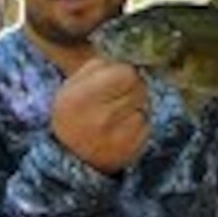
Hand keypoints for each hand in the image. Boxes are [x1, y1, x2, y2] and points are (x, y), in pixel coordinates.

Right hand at [50, 56, 149, 173]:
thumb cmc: (73, 113)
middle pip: (139, 88)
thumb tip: (127, 60)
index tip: (116, 78)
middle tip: (118, 96)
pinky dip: (138, 125)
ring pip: (144, 107)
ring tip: (118, 114)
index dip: (124, 72)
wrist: (70, 157)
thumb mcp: (71, 86)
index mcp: (81, 98)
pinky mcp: (132, 150)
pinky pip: (146, 126)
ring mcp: (118, 137)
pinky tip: (123, 129)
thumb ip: (98, 66)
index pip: (126, 73)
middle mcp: (101, 118)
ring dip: (136, 107)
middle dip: (133, 88)